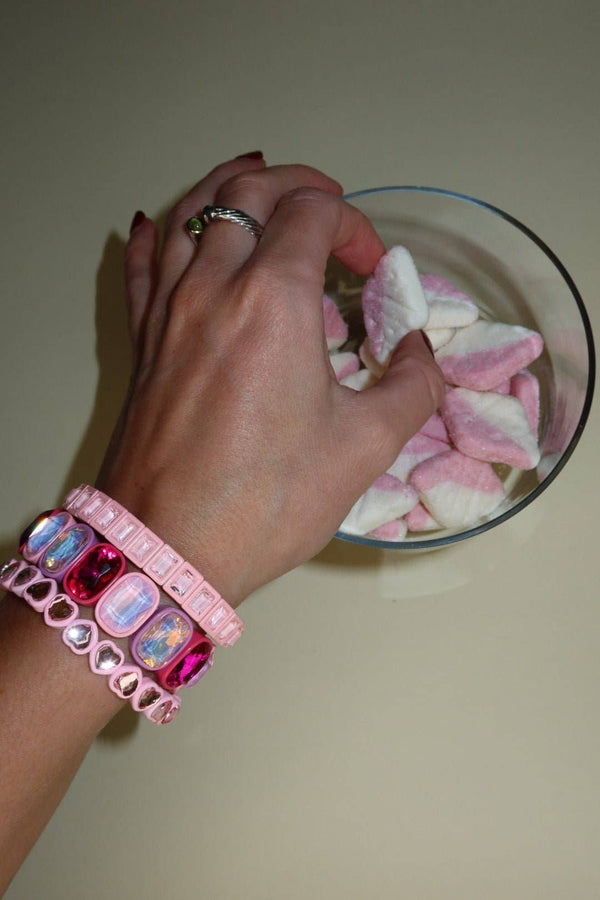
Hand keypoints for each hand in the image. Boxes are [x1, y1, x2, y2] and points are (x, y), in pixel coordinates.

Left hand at [96, 156, 444, 604]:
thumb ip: (411, 387)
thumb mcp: (365, 447)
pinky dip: (159, 234)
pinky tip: (162, 223)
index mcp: (275, 300)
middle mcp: (214, 287)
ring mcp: (168, 311)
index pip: (314, 213)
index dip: (353, 223)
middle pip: (247, 191)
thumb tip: (418, 355)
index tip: (370, 266)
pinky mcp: (142, 343)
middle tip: (327, 208)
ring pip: (190, 212)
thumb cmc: (266, 500)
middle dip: (297, 184)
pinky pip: (142, 265)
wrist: (169, 549)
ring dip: (229, 189)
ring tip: (260, 190)